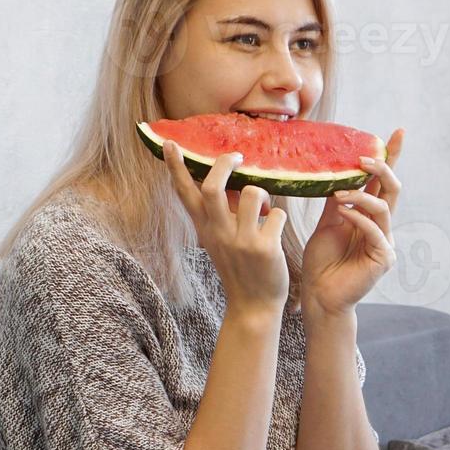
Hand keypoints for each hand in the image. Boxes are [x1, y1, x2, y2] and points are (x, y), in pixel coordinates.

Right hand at [163, 140, 288, 314]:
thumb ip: (221, 214)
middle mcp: (219, 233)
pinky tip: (274, 232)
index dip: (176, 167)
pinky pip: (277, 215)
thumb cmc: (240, 268)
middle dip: (225, 164)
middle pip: (214, 187)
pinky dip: (279, 218)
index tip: (170, 143)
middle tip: (237, 157)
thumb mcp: (220, 241)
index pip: (185, 194)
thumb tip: (232, 181)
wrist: (252, 306)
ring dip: (262, 195)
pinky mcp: (264, 248)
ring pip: (252, 193)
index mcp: (205, 229)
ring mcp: (241, 241)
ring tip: (264, 209)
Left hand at [301, 128, 404, 316]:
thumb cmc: (323, 262)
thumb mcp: (328, 223)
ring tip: (339, 194)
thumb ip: (337, 201)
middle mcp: (382, 227)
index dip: (392, 157)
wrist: (320, 295)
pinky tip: (343, 214)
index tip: (397, 133)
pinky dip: (358, 218)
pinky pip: (375, 231)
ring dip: (360, 196)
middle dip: (382, 168)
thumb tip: (336, 173)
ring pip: (383, 207)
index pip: (383, 182)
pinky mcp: (383, 258)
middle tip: (363, 158)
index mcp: (370, 216)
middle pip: (392, 189)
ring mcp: (385, 242)